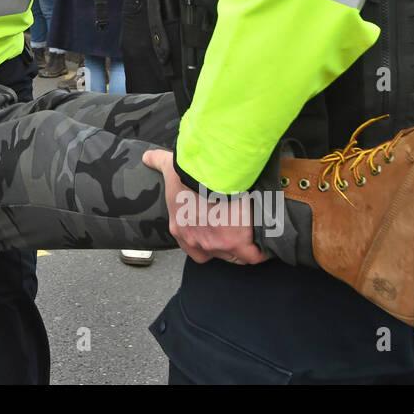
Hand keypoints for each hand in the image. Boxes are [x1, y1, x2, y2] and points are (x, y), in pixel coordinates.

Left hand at [142, 148, 267, 264]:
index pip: (193, 246)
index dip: (206, 239)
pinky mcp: (237, 243)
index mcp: (180, 228)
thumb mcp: (169, 168)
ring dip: (244, 246)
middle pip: (215, 252)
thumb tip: (147, 158)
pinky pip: (254, 255)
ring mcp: (216, 244)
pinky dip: (262, 251)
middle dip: (226, 243)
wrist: (209, 173)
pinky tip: (267, 243)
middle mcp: (196, 241)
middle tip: (237, 229)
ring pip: (235, 255)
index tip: (216, 230)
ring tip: (254, 234)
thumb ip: (156, 162)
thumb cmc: (190, 171)